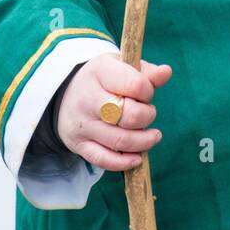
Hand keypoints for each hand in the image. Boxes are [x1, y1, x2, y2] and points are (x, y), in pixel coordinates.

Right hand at [57, 54, 172, 171]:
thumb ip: (146, 72)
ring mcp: (83, 124)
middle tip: (148, 113)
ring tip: (153, 136)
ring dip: (144, 141)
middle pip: (129, 116)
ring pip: (120, 141)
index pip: (134, 85)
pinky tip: (137, 158)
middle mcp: (88, 99)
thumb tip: (166, 73)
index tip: (146, 93)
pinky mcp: (79, 145)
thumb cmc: (102, 79)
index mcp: (100, 72)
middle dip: (147, 117)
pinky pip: (104, 160)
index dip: (148, 91)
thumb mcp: (120, 66)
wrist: (63, 95)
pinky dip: (124, 163)